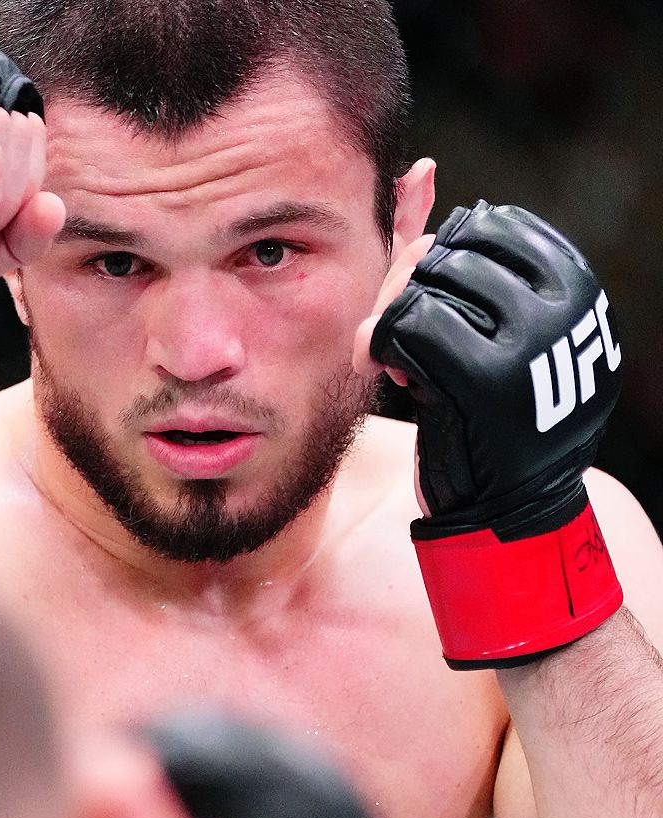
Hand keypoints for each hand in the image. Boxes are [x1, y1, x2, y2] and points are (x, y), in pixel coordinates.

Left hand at [361, 202, 624, 668]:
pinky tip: (398, 380)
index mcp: (576, 284)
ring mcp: (530, 344)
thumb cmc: (490, 410)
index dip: (443, 262)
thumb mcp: (488, 323)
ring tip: (413, 364)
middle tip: (414, 343)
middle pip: (445, 256)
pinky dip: (382, 349)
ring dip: (395, 325)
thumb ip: (454, 251)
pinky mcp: (485, 383)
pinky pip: (404, 329)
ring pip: (420, 291)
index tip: (443, 307)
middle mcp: (564, 308)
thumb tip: (418, 170)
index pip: (487, 226)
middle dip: (410, 293)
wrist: (509, 507)